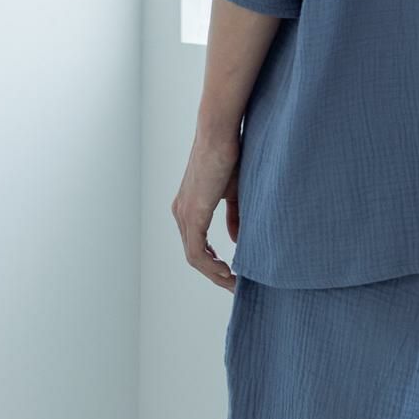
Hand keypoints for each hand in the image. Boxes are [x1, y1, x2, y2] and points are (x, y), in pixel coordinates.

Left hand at [172, 125, 240, 289]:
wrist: (221, 134)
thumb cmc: (230, 156)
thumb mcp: (235, 193)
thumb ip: (235, 217)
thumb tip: (237, 240)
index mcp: (189, 206)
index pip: (197, 244)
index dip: (214, 262)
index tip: (233, 272)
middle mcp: (181, 213)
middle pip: (194, 255)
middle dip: (215, 273)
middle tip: (235, 284)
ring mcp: (184, 214)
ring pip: (194, 258)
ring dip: (214, 274)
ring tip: (234, 282)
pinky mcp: (192, 214)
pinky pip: (197, 251)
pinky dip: (212, 266)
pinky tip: (228, 271)